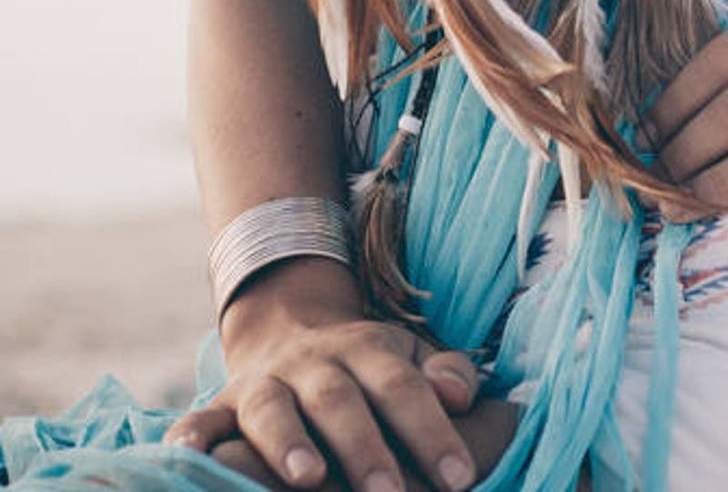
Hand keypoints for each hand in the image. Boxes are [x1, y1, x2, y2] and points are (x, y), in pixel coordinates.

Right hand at [162, 261, 511, 491]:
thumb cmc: (370, 366)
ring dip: (286, 441)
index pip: (402, 386)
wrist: (293, 329)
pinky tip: (187, 457)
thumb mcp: (412, 355)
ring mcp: (265, 382)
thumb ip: (446, 372)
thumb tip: (461, 396)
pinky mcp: (223, 404)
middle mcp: (314, 363)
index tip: (460, 475)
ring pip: (273, 407)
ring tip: (308, 479)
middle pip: (339, 400)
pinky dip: (191, 437)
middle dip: (364, 447)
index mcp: (368, 349)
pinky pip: (201, 419)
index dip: (431, 430)